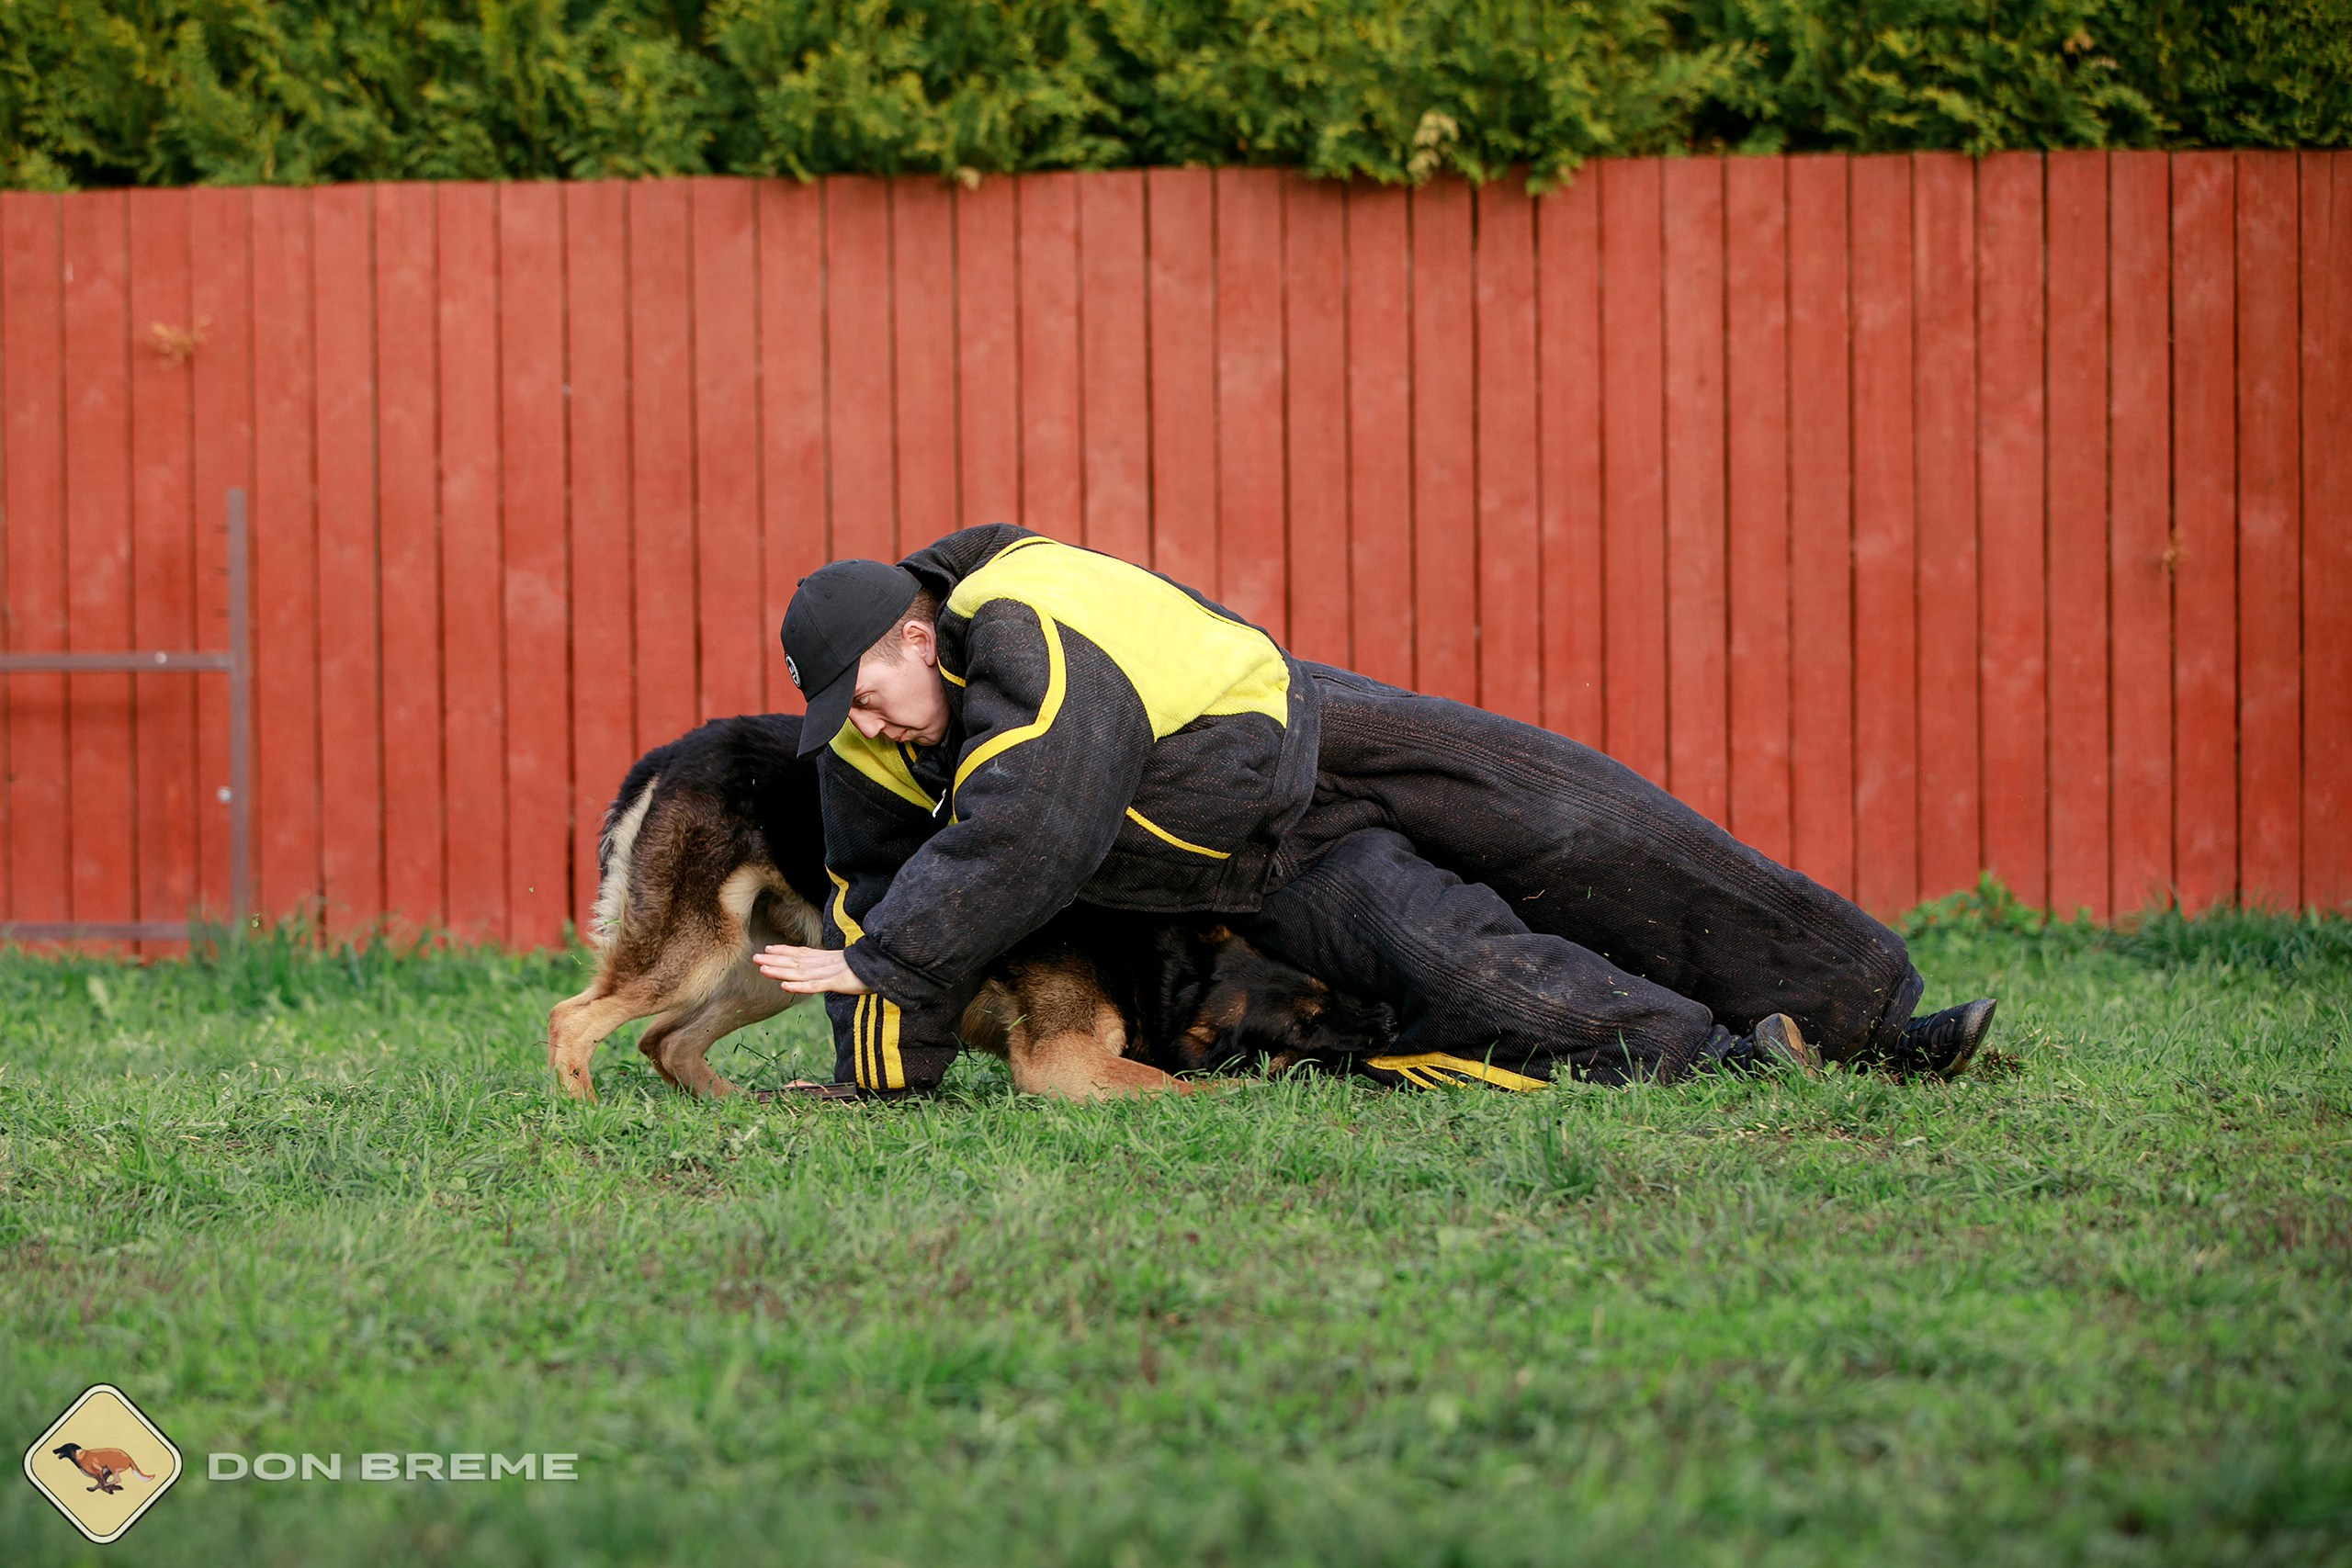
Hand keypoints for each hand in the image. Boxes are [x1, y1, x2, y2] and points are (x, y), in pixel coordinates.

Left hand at [754, 944, 869, 995]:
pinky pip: (814, 986)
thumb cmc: (871, 968)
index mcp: (828, 959)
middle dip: (774, 960)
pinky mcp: (837, 982)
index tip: (768, 949)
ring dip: (780, 971)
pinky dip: (799, 986)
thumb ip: (837, 968)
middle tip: (754, 957)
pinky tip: (784, 986)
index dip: (785, 951)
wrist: (889, 967)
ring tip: (762, 968)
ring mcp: (830, 973)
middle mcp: (825, 963)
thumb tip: (831, 970)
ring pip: (799, 972)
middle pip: (795, 961)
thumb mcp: (851, 967)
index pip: (802, 954)